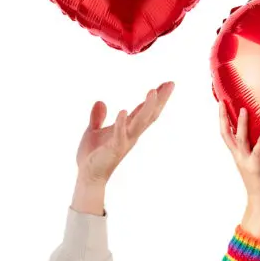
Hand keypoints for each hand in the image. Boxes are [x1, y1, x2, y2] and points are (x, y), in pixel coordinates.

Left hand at [72, 82, 173, 214]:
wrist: (88, 176)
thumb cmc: (93, 155)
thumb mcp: (93, 131)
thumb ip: (98, 117)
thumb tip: (100, 101)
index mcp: (128, 128)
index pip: (145, 110)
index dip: (156, 97)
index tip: (166, 84)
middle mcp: (131, 134)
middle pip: (150, 114)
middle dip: (160, 99)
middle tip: (171, 84)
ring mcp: (124, 141)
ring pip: (140, 122)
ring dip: (147, 107)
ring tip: (153, 91)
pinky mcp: (114, 149)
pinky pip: (120, 135)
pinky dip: (122, 123)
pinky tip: (124, 111)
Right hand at [219, 104, 259, 204]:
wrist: (259, 202)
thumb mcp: (255, 162)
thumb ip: (255, 150)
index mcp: (237, 154)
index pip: (226, 134)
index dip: (223, 120)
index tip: (221, 104)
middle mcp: (238, 156)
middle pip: (226, 134)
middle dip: (223, 118)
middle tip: (222, 102)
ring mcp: (246, 161)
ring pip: (241, 140)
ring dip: (242, 124)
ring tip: (244, 109)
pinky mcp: (256, 167)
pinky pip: (258, 152)